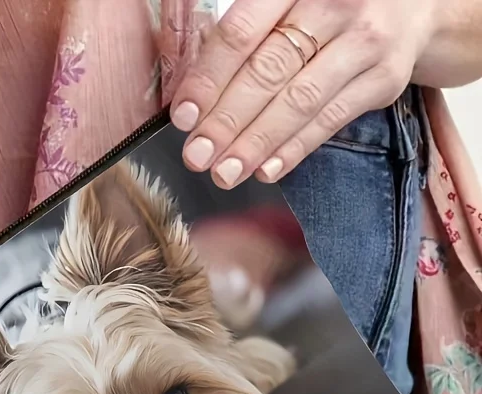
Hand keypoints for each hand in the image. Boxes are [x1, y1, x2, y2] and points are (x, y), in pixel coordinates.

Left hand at [170, 0, 436, 185]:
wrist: (412, 3)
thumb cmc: (327, 5)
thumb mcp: (288, 1)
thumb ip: (247, 34)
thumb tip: (194, 99)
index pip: (241, 33)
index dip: (208, 79)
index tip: (183, 117)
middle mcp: (335, 3)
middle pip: (268, 71)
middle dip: (226, 121)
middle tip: (196, 156)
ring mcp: (364, 41)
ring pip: (299, 101)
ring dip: (256, 144)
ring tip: (224, 173)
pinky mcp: (384, 78)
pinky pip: (330, 120)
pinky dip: (294, 149)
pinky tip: (265, 170)